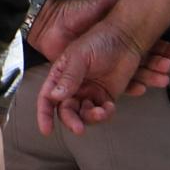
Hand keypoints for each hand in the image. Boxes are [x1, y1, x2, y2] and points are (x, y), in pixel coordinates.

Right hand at [33, 4, 165, 137]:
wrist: (126, 38)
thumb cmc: (99, 40)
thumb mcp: (79, 56)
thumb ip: (68, 77)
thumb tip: (54, 96)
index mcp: (61, 74)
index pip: (47, 97)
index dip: (44, 114)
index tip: (46, 130)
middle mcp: (73, 86)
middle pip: (66, 110)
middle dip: (71, 121)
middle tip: (79, 128)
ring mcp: (89, 92)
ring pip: (84, 114)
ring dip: (90, 118)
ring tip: (101, 112)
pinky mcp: (105, 96)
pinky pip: (100, 112)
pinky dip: (104, 114)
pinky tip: (109, 107)